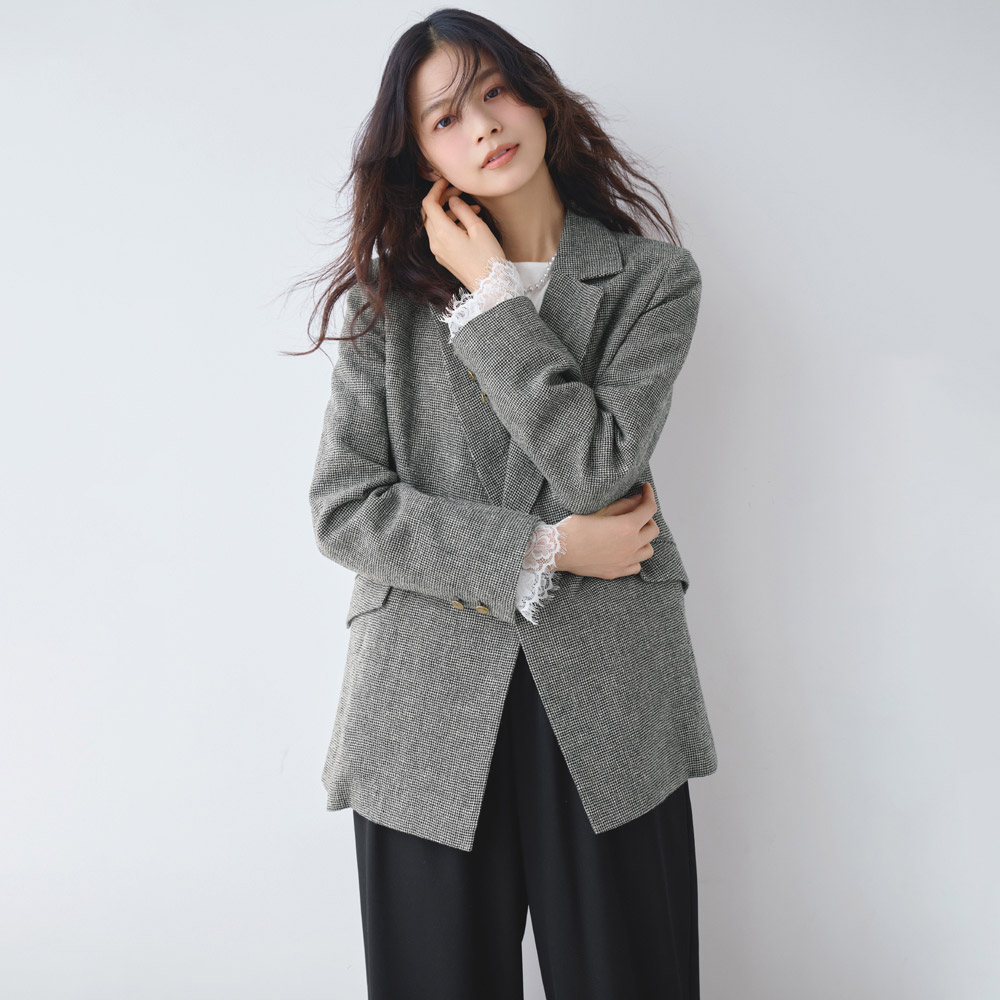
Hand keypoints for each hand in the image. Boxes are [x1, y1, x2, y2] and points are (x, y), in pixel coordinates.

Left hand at [420, 177, 504, 291]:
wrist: (491, 287)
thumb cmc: (488, 259)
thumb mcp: (479, 229)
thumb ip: (463, 210)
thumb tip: (454, 200)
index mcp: (442, 233)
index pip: (429, 204)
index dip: (436, 189)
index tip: (447, 181)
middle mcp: (435, 243)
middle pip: (429, 213)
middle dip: (442, 199)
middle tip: (459, 192)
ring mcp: (438, 252)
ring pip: (435, 224)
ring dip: (449, 212)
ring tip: (472, 209)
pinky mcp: (444, 258)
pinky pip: (441, 235)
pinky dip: (451, 225)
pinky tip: (468, 224)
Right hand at [555, 482, 659, 578]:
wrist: (557, 551)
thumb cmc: (574, 528)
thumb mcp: (600, 510)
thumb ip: (623, 504)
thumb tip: (638, 499)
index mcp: (627, 527)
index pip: (649, 509)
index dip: (649, 496)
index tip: (646, 490)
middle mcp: (630, 546)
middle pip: (653, 530)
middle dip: (647, 518)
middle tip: (636, 512)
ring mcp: (624, 561)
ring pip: (648, 550)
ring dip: (644, 540)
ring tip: (633, 534)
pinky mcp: (616, 572)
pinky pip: (636, 566)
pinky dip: (635, 557)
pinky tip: (626, 551)